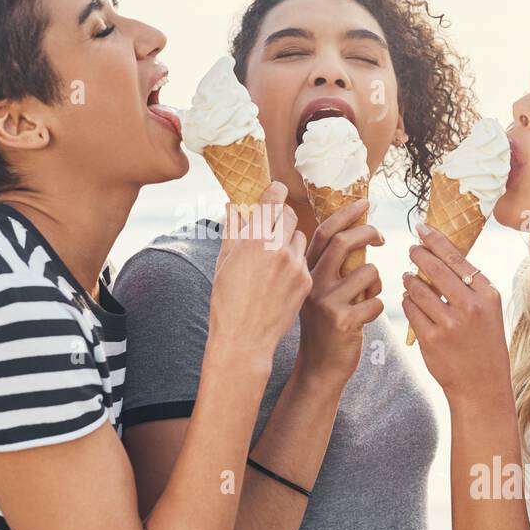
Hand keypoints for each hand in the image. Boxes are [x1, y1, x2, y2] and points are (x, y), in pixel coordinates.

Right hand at [209, 181, 312, 358]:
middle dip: (281, 217)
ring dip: (289, 240)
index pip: (273, 201)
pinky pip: (304, 261)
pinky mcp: (306, 282)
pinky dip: (294, 262)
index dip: (275, 192)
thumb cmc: (227, 301)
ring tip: (274, 258)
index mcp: (255, 240)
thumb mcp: (224, 261)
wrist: (244, 339)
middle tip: (272, 225)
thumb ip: (233, 229)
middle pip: (290, 216)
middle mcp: (279, 249)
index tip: (276, 190)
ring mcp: (296, 266)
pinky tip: (280, 278)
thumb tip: (235, 205)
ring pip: (300, 238)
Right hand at [297, 198, 384, 383]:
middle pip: (343, 242)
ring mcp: (326, 302)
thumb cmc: (325, 326)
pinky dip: (378, 306)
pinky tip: (366, 317)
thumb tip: (355, 233)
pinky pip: (376, 301)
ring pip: (368, 272)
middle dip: (368, 232)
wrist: (319, 367)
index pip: (324, 233)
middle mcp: (312, 284)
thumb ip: (331, 266)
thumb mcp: (319, 292)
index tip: (365, 202)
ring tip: (369, 296)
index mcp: (306, 273)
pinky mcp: (342, 321)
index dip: (345, 213)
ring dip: (378, 282)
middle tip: (381, 236)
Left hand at [402, 222, 510, 404]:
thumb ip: (469, 284)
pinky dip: (407, 302)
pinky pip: (410, 310)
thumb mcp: (488, 310)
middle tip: (411, 249)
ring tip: (408, 278)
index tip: (421, 228)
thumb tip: (440, 253)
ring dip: (409, 280)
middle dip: (418, 255)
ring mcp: (450, 324)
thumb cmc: (483, 343)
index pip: (456, 258)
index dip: (435, 240)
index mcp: (487, 294)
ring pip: (418, 289)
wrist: (482, 384)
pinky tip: (409, 300)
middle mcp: (471, 307)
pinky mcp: (431, 339)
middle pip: (435, 269)